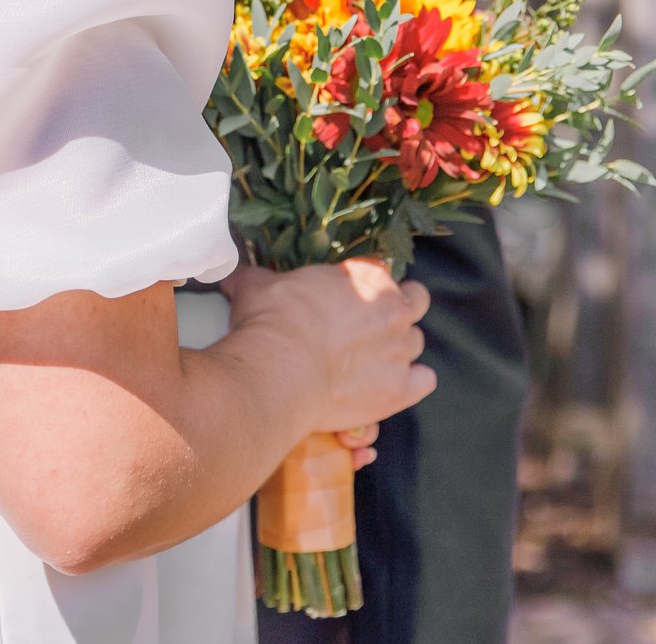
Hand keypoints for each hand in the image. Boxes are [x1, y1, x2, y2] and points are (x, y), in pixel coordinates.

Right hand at [222, 258, 434, 435]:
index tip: (348, 295)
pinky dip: (411, 383)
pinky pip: (424, 381)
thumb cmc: (270, 321)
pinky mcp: (401, 388)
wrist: (279, 370)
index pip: (380, 268)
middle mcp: (392, 308)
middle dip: (398, 308)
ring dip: (398, 348)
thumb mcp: (257, 286)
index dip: (364, 281)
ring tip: (369, 360)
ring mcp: (400, 349)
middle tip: (368, 323)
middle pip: (414, 299)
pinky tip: (390, 385)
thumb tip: (231, 273)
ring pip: (415, 342)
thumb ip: (255, 276)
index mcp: (365, 276)